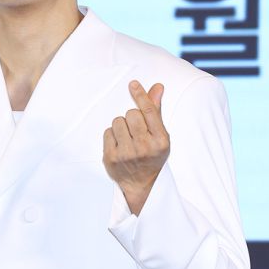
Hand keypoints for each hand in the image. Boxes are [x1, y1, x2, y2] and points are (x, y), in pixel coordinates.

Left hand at [103, 80, 169, 214]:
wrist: (140, 184)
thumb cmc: (152, 155)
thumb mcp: (160, 135)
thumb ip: (156, 111)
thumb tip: (157, 87)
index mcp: (161, 141)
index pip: (149, 112)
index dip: (141, 95)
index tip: (133, 84)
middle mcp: (144, 148)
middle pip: (131, 114)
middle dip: (132, 117)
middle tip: (135, 130)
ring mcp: (127, 154)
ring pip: (117, 121)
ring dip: (121, 126)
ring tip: (127, 138)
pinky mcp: (111, 158)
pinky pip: (107, 132)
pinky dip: (112, 135)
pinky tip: (119, 145)